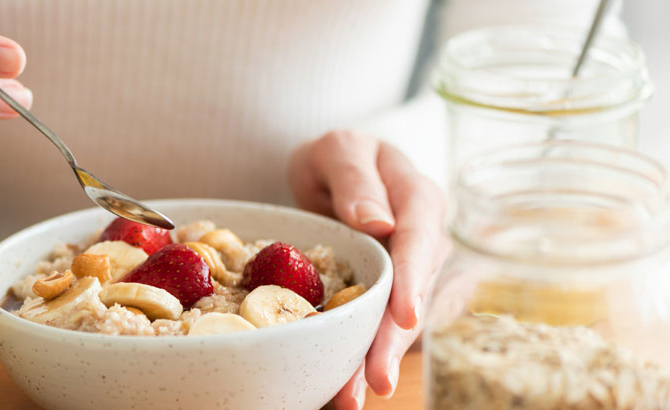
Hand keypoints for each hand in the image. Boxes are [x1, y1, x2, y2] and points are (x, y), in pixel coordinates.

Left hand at [288, 131, 447, 408]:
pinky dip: (362, 356)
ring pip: (399, 320)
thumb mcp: (338, 149)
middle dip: (394, 339)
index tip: (405, 316)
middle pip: (414, 293)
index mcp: (417, 198)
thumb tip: (379, 222)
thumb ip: (355, 178)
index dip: (413, 280)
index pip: (419, 240)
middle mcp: (423, 240)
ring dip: (376, 359)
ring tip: (351, 399)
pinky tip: (342, 388)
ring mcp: (410, 271)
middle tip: (376, 380)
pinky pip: (380, 327)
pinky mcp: (391, 295)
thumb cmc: (338, 156)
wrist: (334, 171)